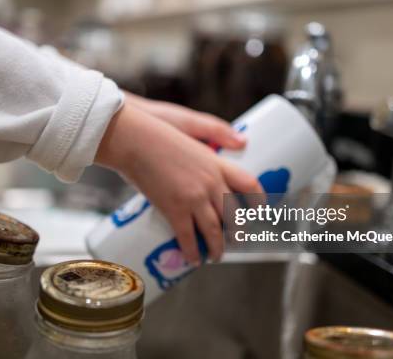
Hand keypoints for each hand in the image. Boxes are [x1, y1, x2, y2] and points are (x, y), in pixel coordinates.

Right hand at [96, 103, 261, 263]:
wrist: (134, 140)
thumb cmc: (157, 132)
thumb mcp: (192, 132)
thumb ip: (214, 137)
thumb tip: (242, 142)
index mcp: (216, 163)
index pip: (250, 184)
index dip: (258, 201)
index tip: (258, 212)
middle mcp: (211, 182)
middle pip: (235, 215)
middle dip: (237, 233)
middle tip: (234, 241)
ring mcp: (194, 197)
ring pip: (215, 231)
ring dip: (217, 249)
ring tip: (215, 256)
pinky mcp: (174, 209)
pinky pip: (188, 238)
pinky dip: (193, 252)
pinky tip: (194, 259)